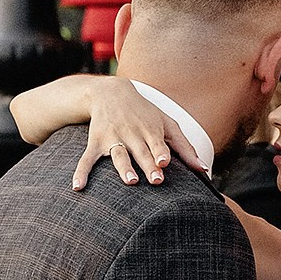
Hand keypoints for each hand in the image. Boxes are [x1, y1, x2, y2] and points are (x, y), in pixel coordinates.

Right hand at [70, 81, 198, 191]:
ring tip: (130, 181)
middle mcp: (131, 133)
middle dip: (148, 165)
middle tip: (156, 180)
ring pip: (118, 155)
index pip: (157, 143)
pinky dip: (81, 172)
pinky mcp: (96, 142)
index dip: (161, 152)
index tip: (164, 162)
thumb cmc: (145, 112)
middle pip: (141, 152)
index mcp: (150, 129)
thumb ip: (184, 147)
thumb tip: (203, 170)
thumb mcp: (166, 124)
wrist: (110, 92)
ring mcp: (112, 138)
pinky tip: (77, 187)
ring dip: (123, 168)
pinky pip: (87, 159)